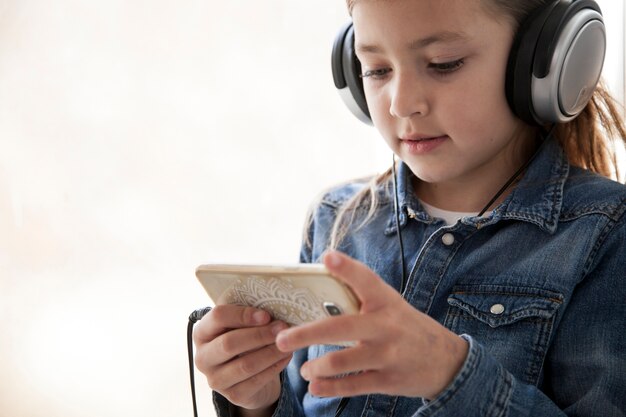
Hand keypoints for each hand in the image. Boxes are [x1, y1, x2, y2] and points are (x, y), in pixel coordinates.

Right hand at [193, 305, 291, 410]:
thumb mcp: (240, 324)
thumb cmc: (243, 338)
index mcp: (202, 332)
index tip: (266, 315)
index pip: (218, 317)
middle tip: (282, 328)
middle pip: (229, 343)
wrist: (246, 373)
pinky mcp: (233, 395)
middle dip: (259, 334)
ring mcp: (215, 379)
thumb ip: (248, 314)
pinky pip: (256, 380)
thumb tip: (272, 308)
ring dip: (271, 352)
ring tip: (288, 342)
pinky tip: (286, 356)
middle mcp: (203, 357)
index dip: (243, 315)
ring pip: (245, 365)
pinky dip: (275, 367)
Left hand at [275, 251, 467, 399]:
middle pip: (340, 328)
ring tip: (304, 370)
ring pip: (341, 361)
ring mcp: (388, 355)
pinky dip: (329, 388)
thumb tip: (320, 284)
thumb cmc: (406, 327)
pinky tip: (315, 386)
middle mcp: (386, 326)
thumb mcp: (391, 306)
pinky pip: (353, 385)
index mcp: (386, 301)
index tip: (327, 257)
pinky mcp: (388, 380)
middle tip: (281, 339)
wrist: (447, 360)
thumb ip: (362, 298)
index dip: (347, 268)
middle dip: (305, 334)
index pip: (366, 280)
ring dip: (316, 367)